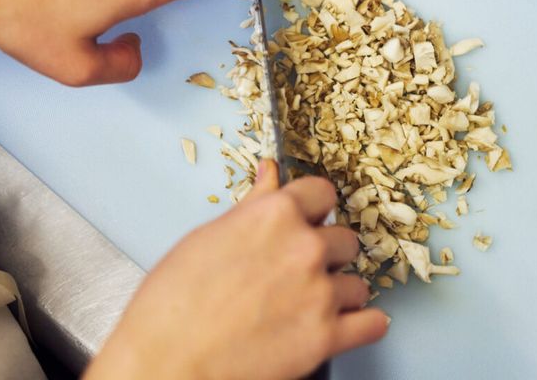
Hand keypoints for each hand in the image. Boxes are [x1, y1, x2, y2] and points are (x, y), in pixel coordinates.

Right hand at [83, 160, 388, 379]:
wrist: (164, 363)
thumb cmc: (171, 304)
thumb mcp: (207, 238)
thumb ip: (251, 206)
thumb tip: (270, 175)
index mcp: (274, 215)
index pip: (322, 193)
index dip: (313, 209)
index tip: (310, 219)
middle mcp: (305, 248)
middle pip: (344, 239)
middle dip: (326, 254)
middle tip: (299, 271)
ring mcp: (320, 293)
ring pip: (357, 283)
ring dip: (339, 293)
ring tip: (308, 306)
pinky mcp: (327, 337)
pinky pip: (372, 323)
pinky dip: (362, 325)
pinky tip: (345, 325)